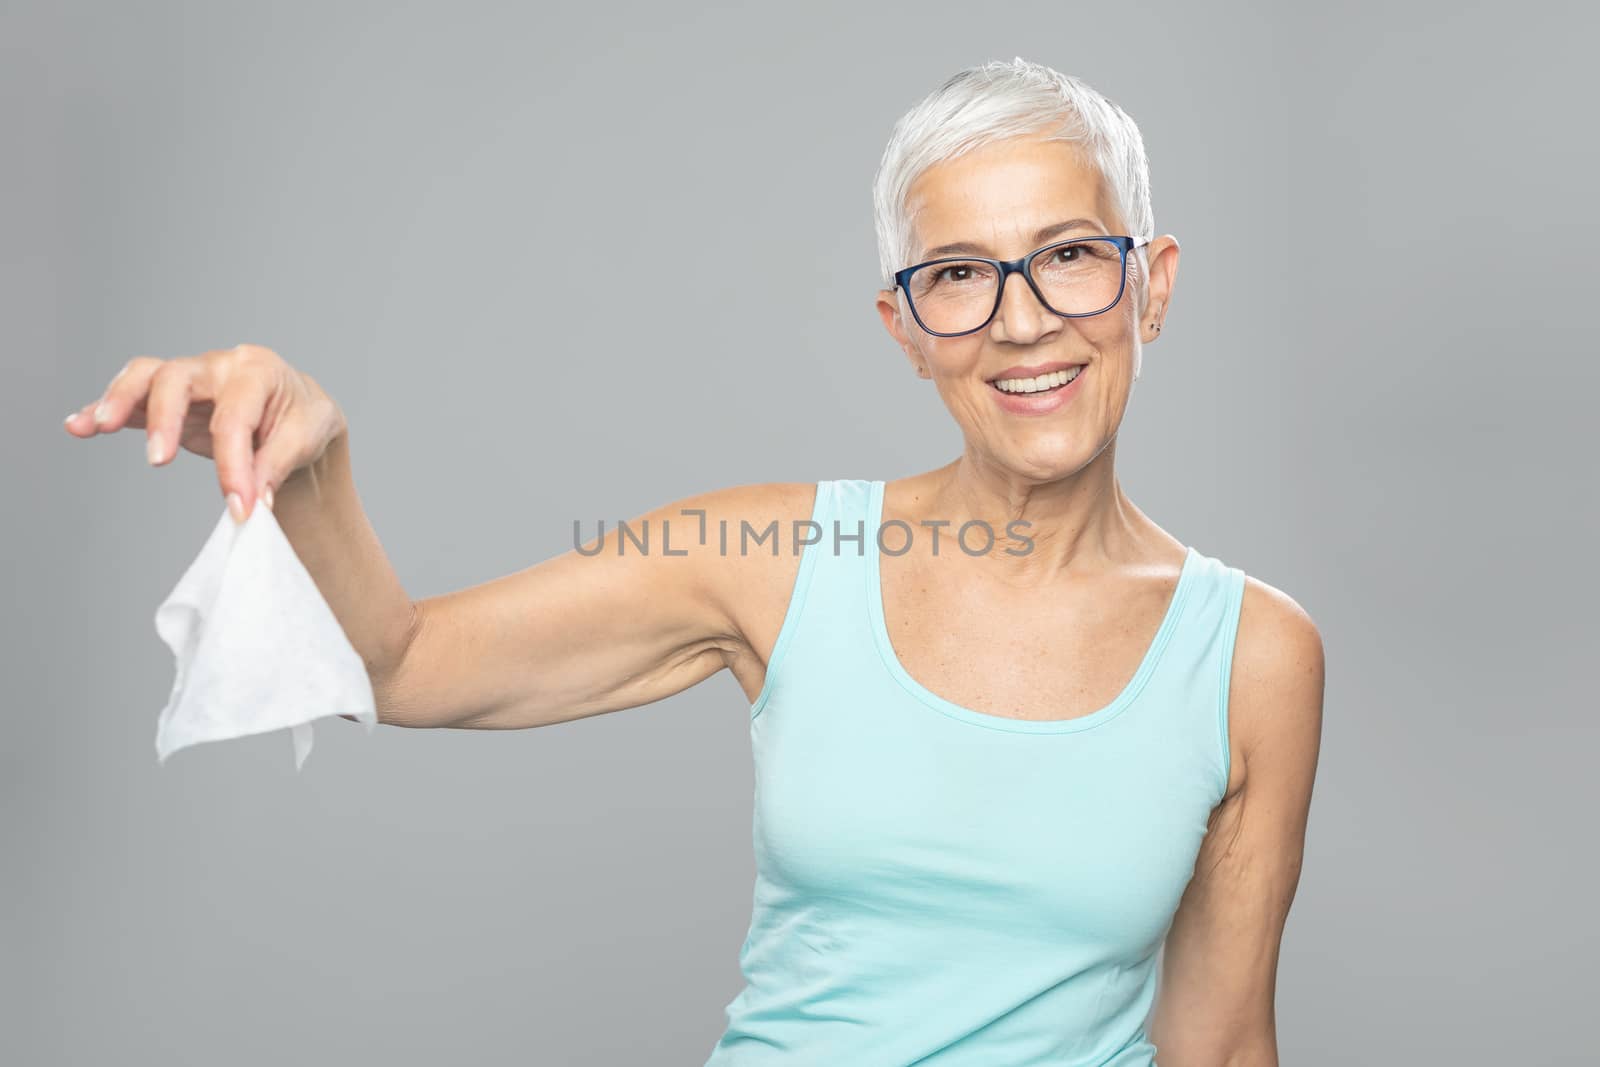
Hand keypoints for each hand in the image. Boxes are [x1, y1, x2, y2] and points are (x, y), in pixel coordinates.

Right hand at [64, 343, 347, 521]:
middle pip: (176, 378)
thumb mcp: (307, 438)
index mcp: (258, 371)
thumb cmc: (304, 421)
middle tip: (157, 461)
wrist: (299, 415)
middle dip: (163, 418)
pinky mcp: (171, 401)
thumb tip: (253, 500)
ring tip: (95, 425)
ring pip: (145, 377)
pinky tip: (78, 426)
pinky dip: (103, 409)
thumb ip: (276, 466)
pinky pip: (133, 399)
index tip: (240, 508)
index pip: (234, 420)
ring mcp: (192, 381)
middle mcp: (219, 367)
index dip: (234, 467)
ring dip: (117, 400)